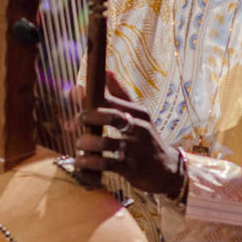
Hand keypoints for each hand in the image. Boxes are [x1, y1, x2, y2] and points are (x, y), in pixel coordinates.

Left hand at [73, 72, 183, 196]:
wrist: (167, 170)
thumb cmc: (146, 138)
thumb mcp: (138, 115)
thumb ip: (120, 95)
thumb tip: (106, 71)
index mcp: (138, 113)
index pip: (112, 99)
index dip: (90, 97)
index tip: (74, 95)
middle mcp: (138, 129)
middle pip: (112, 116)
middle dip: (89, 117)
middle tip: (76, 121)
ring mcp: (135, 149)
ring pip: (105, 143)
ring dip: (86, 143)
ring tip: (79, 145)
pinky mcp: (130, 168)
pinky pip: (104, 164)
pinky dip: (88, 163)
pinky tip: (82, 162)